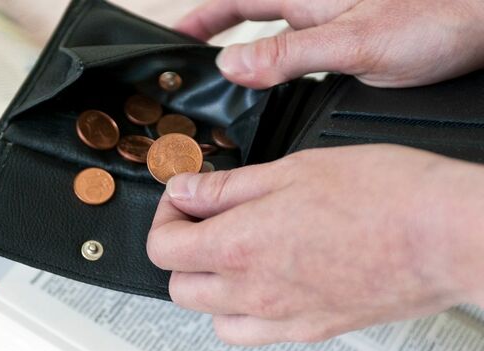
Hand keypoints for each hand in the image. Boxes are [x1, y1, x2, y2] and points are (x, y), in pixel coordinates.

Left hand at [147, 145, 483, 345]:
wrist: (445, 234)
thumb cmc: (383, 196)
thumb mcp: (292, 169)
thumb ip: (228, 187)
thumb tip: (187, 191)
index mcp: (240, 245)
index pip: (164, 248)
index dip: (165, 218)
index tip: (183, 202)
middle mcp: (254, 290)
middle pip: (179, 286)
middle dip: (181, 251)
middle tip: (203, 223)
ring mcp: (283, 317)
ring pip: (212, 316)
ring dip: (209, 286)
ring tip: (232, 254)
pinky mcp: (313, 330)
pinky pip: (255, 334)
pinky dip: (244, 312)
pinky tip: (264, 284)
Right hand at [177, 0, 483, 88]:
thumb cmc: (439, 18)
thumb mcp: (353, 45)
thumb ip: (289, 55)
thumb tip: (233, 64)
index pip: (234, 2)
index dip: (200, 19)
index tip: (174, 37)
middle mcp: (316, 2)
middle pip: (249, 10)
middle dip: (216, 28)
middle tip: (191, 53)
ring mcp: (334, 16)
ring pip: (274, 28)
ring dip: (247, 44)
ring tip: (224, 71)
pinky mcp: (353, 31)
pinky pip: (300, 43)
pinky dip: (278, 57)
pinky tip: (279, 79)